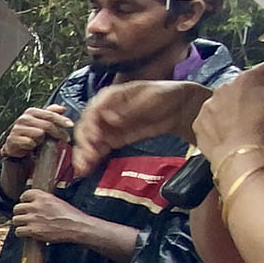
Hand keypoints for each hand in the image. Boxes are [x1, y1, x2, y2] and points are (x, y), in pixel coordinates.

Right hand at [1, 104, 72, 161]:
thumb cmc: (31, 133)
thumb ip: (52, 113)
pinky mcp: (12, 139)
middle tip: (66, 139)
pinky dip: (33, 145)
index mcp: (31, 111)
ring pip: (39, 133)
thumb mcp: (43, 122)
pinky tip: (32, 146)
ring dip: (43, 140)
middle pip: (47, 125)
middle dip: (58, 132)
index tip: (71, 125)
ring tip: (41, 142)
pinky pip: (30, 142)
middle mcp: (23, 118)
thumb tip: (63, 108)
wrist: (16, 145)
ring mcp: (17, 129)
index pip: (50, 114)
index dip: (62, 120)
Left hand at [10, 189, 90, 244]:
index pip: (25, 194)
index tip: (25, 204)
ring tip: (26, 225)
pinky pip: (18, 231)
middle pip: (17, 208)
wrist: (77, 227)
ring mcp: (33, 218)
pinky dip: (21, 233)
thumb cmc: (71, 216)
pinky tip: (27, 233)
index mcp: (43, 197)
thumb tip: (34, 204)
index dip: (24, 200)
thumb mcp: (57, 202)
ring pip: (16, 220)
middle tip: (24, 217)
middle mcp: (36, 206)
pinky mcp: (33, 230)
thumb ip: (44, 201)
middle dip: (20, 213)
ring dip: (20, 223)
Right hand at [72, 81, 211, 176]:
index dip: (90, 125)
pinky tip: (87, 168)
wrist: (180, 108)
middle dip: (84, 143)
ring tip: (83, 168)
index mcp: (110, 97)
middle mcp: (104, 111)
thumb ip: (129, 107)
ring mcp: (108, 126)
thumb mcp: (149, 96)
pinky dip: (92, 158)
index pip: (92, 111)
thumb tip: (109, 119)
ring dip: (83, 153)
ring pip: (89, 140)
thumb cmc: (165, 94)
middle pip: (86, 127)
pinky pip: (98, 148)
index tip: (95, 138)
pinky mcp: (114, 139)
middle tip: (88, 157)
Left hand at [195, 47, 263, 161]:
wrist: (242, 156)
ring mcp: (208, 105)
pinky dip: (221, 124)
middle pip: (246, 85)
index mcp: (248, 77)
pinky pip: (213, 119)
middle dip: (256, 93)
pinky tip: (232, 134)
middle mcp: (224, 86)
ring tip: (248, 125)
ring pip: (227, 102)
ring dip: (237, 108)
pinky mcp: (199, 124)